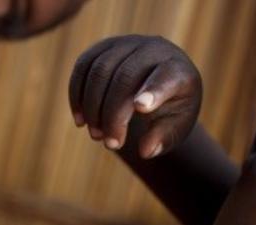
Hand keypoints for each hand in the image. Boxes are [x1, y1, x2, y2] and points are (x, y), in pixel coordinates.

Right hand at [70, 35, 201, 159]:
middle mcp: (154, 49)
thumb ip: (163, 138)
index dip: (153, 91)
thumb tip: (145, 150)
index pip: (165, 77)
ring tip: (96, 135)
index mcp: (178, 70)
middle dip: (112, 114)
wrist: (160, 81)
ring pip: (100, 71)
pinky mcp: (105, 46)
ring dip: (93, 107)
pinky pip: (83, 66)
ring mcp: (127, 43)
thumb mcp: (176, 127)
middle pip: (125, 78)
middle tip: (111, 144)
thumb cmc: (171, 108)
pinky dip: (77, 94)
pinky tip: (81, 119)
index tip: (141, 108)